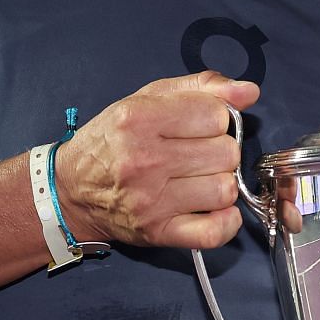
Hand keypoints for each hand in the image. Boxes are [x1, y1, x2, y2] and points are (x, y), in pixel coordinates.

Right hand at [53, 71, 259, 249]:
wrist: (70, 190)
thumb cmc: (112, 140)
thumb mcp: (147, 99)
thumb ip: (200, 87)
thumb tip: (249, 91)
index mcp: (139, 119)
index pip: (216, 114)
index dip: (215, 118)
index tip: (198, 125)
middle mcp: (144, 160)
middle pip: (226, 152)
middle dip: (219, 150)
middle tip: (196, 154)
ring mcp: (150, 201)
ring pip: (225, 189)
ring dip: (220, 183)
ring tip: (199, 179)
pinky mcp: (157, 232)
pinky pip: (214, 231)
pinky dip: (225, 222)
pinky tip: (214, 209)